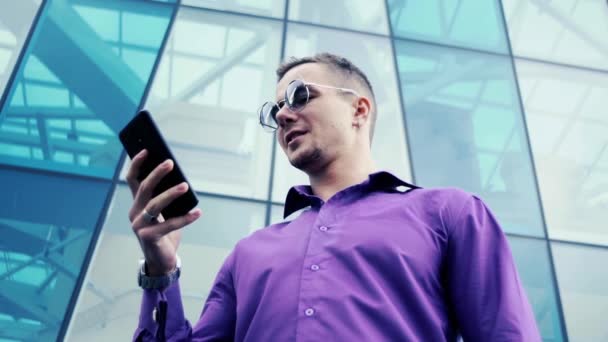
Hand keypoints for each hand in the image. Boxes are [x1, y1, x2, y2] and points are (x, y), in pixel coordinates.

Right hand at [126, 149, 200, 275]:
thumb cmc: (165, 233)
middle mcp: (135, 213)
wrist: (162, 261)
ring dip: (171, 194)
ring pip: (155, 205)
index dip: (138, 164)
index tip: (147, 150)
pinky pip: (169, 225)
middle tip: (170, 163)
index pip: (133, 179)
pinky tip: (197, 212)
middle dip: (157, 174)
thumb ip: (168, 198)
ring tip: (186, 186)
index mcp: (138, 204)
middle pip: (144, 189)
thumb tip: (181, 180)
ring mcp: (139, 226)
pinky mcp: (148, 237)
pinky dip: (185, 218)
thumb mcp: (166, 213)